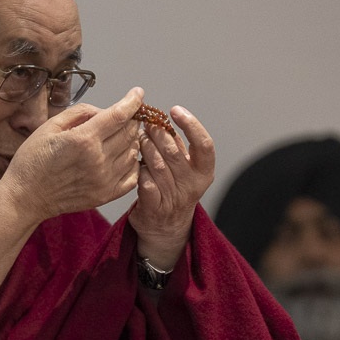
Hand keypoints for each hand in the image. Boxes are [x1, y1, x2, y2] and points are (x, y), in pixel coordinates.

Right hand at [0, 87, 145, 222]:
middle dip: (131, 119)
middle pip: (130, 132)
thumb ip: (80, 113)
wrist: (26, 197)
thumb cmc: (33, 161)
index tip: (137, 94)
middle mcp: (98, 160)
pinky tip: (121, 156)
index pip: (119, 115)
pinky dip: (132, 162)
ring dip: (131, 140)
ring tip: (118, 136)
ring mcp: (104, 180)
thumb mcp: (50, 126)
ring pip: (133, 152)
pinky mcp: (106, 195)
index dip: (132, 101)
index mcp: (84, 140)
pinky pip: (133, 175)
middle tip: (125, 115)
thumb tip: (103, 111)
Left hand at [128, 104, 214, 267]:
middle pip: (174, 152)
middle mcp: (192, 185)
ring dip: (145, 148)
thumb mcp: (184, 168)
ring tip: (139, 139)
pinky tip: (135, 164)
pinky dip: (139, 170)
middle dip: (158, 134)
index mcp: (204, 172)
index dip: (191, 124)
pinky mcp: (155, 208)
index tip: (176, 110)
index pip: (204, 144)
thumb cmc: (174, 189)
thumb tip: (162, 119)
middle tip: (147, 125)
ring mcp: (174, 199)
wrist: (166, 229)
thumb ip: (178, 146)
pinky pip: (145, 182)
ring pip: (157, 165)